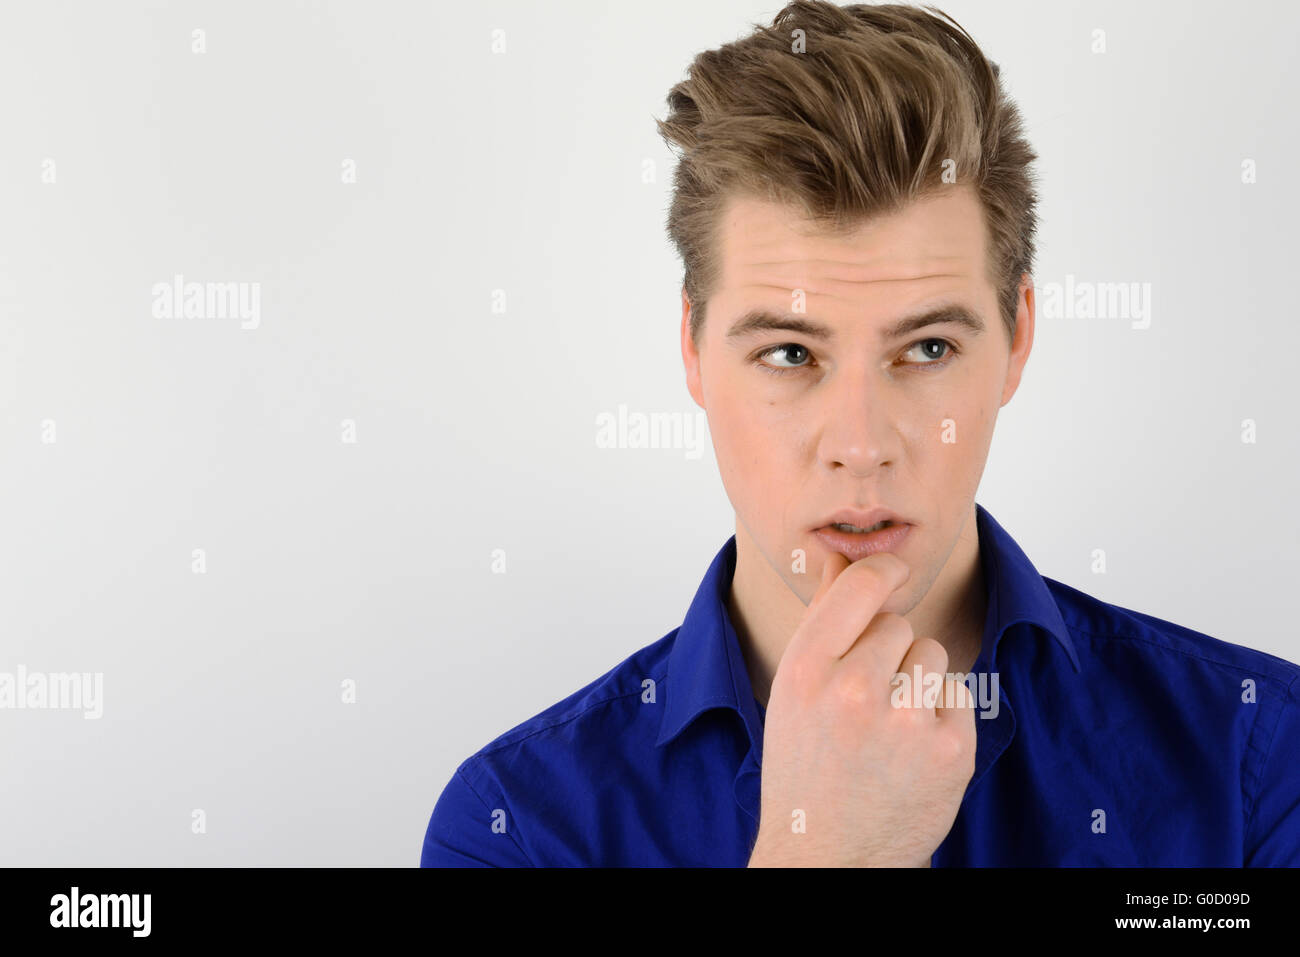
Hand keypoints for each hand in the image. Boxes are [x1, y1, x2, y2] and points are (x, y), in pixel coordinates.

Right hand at [747, 551, 975, 866]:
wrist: (829, 855)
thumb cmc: (807, 768)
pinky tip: (913, 749)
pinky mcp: (950, 749)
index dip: (883, 574)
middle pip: (899, 625)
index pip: (862, 587)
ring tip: (888, 727)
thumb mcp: (793, 691)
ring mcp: (906, 721)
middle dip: (889, 653)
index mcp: (805, 669)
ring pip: (932, 656)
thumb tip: (840, 556)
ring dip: (918, 682)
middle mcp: (853, 690)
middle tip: (865, 702)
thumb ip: (822, 619)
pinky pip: (959, 694)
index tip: (891, 576)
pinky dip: (942, 717)